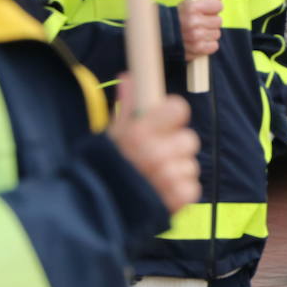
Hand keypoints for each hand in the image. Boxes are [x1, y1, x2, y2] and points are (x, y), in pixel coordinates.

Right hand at [110, 75, 200, 213]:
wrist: (94, 209)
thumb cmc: (104, 167)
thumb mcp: (112, 133)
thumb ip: (127, 105)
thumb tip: (131, 77)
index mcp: (139, 132)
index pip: (179, 108)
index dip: (174, 113)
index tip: (166, 120)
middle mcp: (156, 153)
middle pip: (190, 139)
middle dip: (176, 145)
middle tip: (159, 153)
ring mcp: (168, 177)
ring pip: (191, 164)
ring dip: (177, 170)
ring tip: (157, 176)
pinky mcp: (177, 198)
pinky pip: (192, 187)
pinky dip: (180, 191)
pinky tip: (163, 191)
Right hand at [179, 0, 222, 60]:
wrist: (159, 35)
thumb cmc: (174, 16)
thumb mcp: (185, 0)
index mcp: (191, 7)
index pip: (217, 5)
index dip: (214, 7)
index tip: (209, 9)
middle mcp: (193, 22)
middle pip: (218, 21)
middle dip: (211, 20)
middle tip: (201, 22)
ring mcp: (195, 37)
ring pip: (217, 33)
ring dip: (209, 33)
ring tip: (199, 31)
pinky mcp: (196, 49)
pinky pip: (214, 46)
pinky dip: (209, 44)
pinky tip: (200, 41)